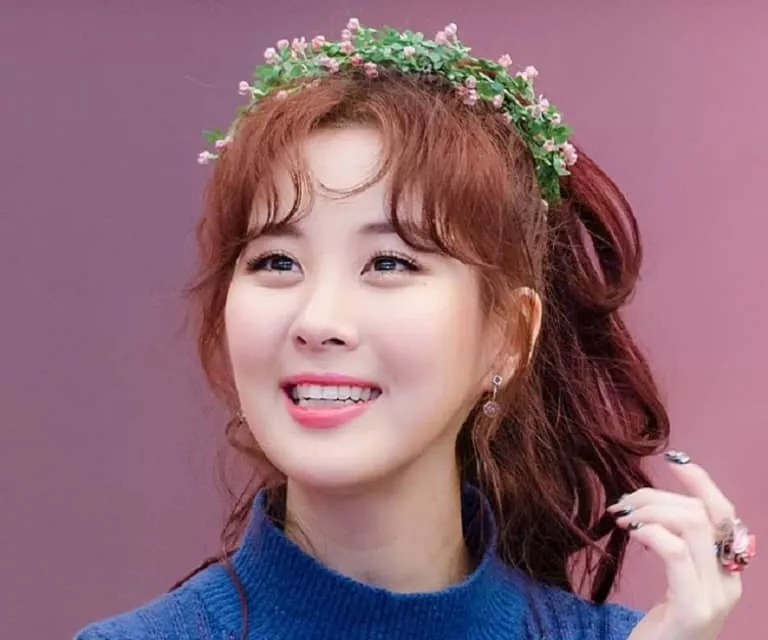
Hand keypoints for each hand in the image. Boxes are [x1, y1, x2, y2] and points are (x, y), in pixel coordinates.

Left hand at [608, 451, 751, 639]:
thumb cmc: (661, 628)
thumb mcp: (674, 582)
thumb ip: (676, 546)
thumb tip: (648, 502)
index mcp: (727, 571)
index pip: (724, 512)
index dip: (700, 481)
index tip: (673, 459)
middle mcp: (729, 582)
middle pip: (702, 512)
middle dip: (658, 497)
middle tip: (623, 505)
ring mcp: (715, 596)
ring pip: (692, 524)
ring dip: (650, 510)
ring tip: (623, 519)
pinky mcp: (693, 608)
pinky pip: (676, 553)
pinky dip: (653, 533)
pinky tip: (633, 535)